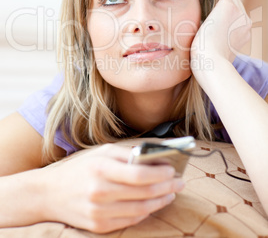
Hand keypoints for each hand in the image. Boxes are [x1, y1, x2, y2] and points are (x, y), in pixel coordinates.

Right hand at [40, 143, 183, 232]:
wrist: (50, 193)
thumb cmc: (80, 168)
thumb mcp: (101, 152)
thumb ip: (127, 155)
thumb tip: (155, 158)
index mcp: (100, 169)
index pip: (139, 174)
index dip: (160, 174)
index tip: (174, 169)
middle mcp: (99, 192)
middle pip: (143, 193)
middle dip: (167, 187)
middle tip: (179, 182)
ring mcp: (99, 212)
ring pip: (141, 210)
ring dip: (161, 201)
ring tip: (171, 193)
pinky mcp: (98, 226)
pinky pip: (130, 221)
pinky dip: (146, 212)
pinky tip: (153, 204)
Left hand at [191, 0, 251, 71]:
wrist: (211, 64)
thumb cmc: (207, 63)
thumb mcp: (214, 52)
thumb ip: (214, 42)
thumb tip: (204, 38)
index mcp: (243, 34)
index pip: (235, 16)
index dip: (227, 7)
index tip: (219, 1)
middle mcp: (245, 23)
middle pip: (236, 3)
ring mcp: (239, 14)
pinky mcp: (228, 7)